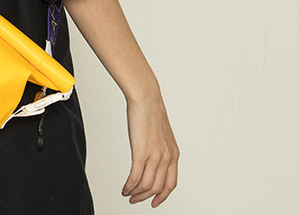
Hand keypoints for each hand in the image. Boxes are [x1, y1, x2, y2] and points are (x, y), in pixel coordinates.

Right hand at [122, 90, 178, 206]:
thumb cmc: (150, 111)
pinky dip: (129, 186)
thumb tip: (151, 160)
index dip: (162, 196)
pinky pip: (136, 178)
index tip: (154, 202)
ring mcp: (155, 156)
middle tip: (135, 200)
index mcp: (174, 154)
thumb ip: (160, 149)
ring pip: (146, 186)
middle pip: (157, 188)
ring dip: (135, 193)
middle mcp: (167, 158)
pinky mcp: (142, 153)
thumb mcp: (161, 134)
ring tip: (127, 193)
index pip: (170, 184)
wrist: (146, 98)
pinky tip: (124, 187)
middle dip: (145, 197)